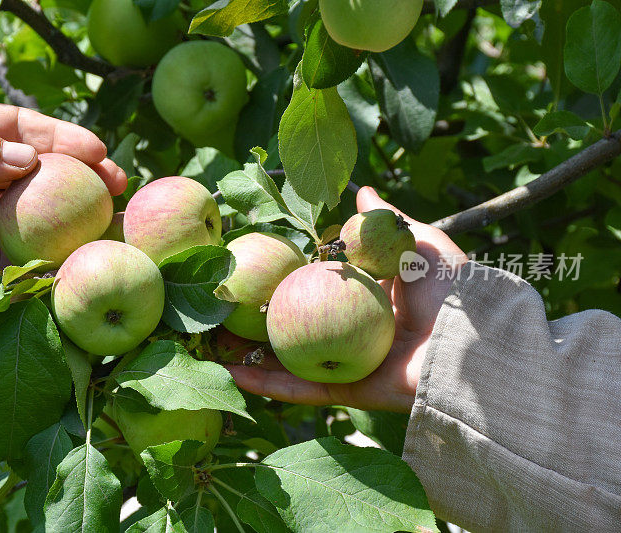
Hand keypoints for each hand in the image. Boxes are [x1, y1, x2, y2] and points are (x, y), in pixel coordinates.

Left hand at [0, 94, 126, 267]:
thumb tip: (29, 160)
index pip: (17, 131)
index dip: (62, 140)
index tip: (101, 152)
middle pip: (27, 178)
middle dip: (72, 184)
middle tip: (113, 195)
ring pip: (15, 221)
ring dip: (54, 228)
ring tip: (95, 235)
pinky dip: (17, 267)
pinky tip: (49, 268)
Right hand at [227, 186, 467, 412]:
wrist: (472, 340)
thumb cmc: (450, 288)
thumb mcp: (418, 242)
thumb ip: (387, 220)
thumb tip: (363, 190)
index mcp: (365, 295)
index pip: (311, 286)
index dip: (278, 280)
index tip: (245, 272)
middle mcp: (351, 329)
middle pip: (291, 325)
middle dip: (252, 324)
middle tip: (215, 314)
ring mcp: (346, 361)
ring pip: (287, 361)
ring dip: (246, 358)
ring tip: (208, 349)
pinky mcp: (349, 391)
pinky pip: (302, 389)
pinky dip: (266, 384)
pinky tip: (231, 375)